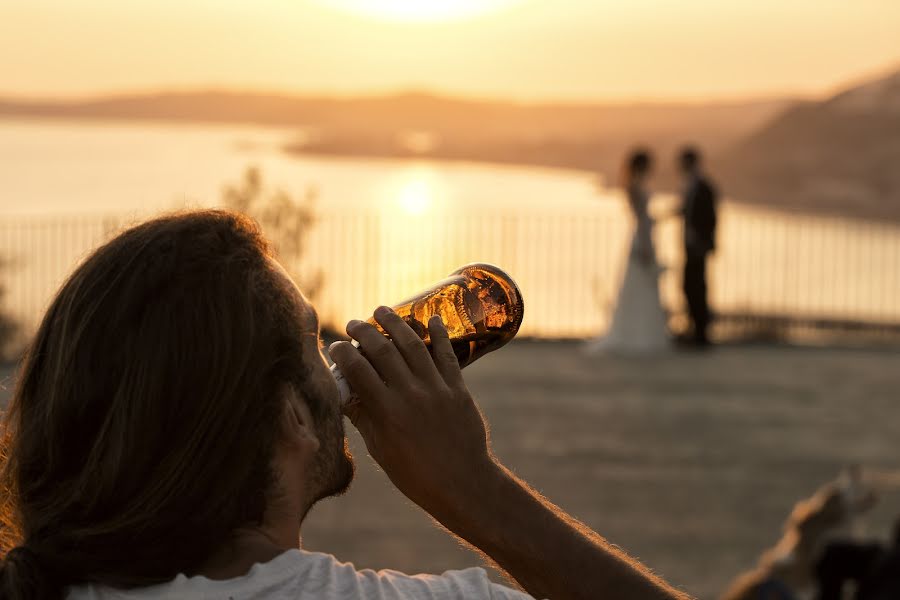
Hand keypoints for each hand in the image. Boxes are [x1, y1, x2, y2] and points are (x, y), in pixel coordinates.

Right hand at [329, 307, 496, 524]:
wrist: (462, 484)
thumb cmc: (415, 475)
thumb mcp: (381, 450)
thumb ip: (364, 419)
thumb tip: (346, 395)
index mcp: (387, 412)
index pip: (358, 371)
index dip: (343, 353)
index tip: (335, 345)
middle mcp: (411, 395)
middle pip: (383, 351)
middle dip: (365, 332)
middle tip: (354, 322)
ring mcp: (437, 389)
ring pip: (414, 345)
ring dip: (396, 324)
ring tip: (382, 311)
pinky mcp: (458, 389)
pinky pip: (447, 354)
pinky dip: (438, 334)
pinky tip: (431, 319)